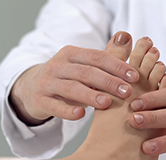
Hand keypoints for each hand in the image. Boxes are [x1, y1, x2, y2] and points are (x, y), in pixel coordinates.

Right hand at [10, 32, 138, 125]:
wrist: (31, 88)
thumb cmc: (65, 77)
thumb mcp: (80, 65)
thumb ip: (103, 58)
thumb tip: (127, 38)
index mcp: (70, 54)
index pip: (96, 57)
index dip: (117, 66)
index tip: (135, 77)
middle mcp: (58, 66)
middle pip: (86, 72)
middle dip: (108, 81)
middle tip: (127, 92)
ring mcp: (47, 83)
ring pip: (71, 88)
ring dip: (91, 95)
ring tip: (107, 103)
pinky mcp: (40, 101)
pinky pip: (55, 106)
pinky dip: (68, 110)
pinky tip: (81, 114)